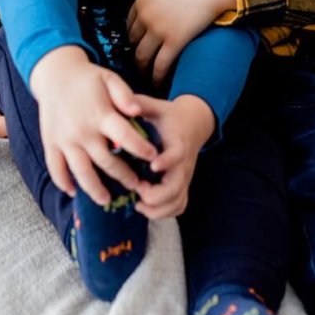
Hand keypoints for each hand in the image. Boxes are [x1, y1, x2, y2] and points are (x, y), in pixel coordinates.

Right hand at [29, 46, 157, 204]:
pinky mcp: (50, 143)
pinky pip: (55, 168)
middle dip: (123, 176)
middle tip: (137, 185)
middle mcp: (82, 131)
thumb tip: (138, 111)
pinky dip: (63, 182)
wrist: (54, 73)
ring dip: (94, 189)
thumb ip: (125, 95)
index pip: (125, 137)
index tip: (153, 157)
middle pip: (106, 161)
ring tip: (106, 200)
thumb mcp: (109, 78)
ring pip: (81, 172)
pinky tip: (73, 192)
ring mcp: (64, 139)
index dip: (140, 148)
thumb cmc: (88, 78)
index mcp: (100, 115)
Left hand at [127, 0, 235, 83]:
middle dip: (137, 55)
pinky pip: (160, 65)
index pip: (130, 26)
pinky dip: (157, 76)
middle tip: (142, 65)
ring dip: (144, 69)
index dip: (134, 39)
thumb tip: (159, 10)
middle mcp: (145, 17)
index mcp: (141, 1)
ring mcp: (158, 31)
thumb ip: (157, 0)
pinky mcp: (174, 42)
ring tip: (149, 76)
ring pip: (142, 57)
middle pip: (133, 43)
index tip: (139, 46)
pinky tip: (159, 82)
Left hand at [133, 93, 214, 219]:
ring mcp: (184, 177)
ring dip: (158, 209)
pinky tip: (145, 207)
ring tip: (138, 204)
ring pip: (178, 202)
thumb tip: (120, 102)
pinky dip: (164, 212)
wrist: (193, 123)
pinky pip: (179, 206)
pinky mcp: (182, 186)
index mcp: (177, 142)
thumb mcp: (155, 106)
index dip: (167, 162)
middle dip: (156, 195)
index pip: (177, 155)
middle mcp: (184, 163)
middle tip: (137, 189)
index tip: (153, 166)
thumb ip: (139, 104)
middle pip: (177, 187)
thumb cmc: (168, 115)